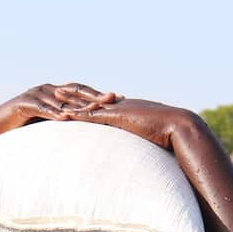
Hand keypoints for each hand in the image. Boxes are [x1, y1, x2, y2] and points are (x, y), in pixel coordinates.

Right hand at [0, 83, 122, 146]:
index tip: (117, 99)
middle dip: (94, 95)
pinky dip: (53, 112)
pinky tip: (65, 118)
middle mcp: (48, 89)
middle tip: (111, 99)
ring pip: (60, 98)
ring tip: (93, 110)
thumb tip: (87, 131)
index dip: (98, 94)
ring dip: (77, 104)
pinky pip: (41, 107)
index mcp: (55, 92)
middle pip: (75, 90)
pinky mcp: (24, 102)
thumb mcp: (49, 124)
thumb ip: (66, 122)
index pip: (81, 91)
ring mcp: (35, 93)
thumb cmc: (24, 128)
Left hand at [61, 97, 194, 150]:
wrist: (179, 126)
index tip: (80, 94)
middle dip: (75, 92)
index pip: (105, 101)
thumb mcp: (155, 133)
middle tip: (58, 87)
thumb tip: (150, 144)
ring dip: (70, 98)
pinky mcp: (117, 117)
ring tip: (54, 93)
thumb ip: (148, 136)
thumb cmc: (172, 133)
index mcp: (128, 108)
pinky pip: (92, 115)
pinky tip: (64, 113)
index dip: (91, 98)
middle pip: (92, 96)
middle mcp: (121, 105)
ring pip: (89, 102)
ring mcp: (118, 109)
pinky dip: (77, 113)